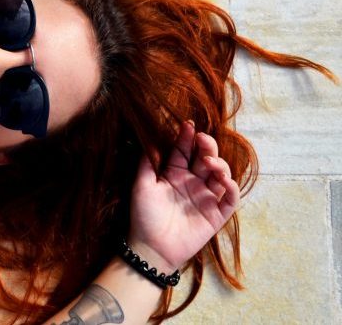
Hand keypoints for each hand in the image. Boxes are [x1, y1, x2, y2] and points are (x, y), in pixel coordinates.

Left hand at [128, 121, 239, 272]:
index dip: (187, 138)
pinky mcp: (216, 215)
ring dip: (220, 165)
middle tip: (203, 140)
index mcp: (174, 174)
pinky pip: (230, 199)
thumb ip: (147, 163)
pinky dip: (231, 188)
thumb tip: (150, 136)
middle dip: (207, 146)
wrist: (150, 247)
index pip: (184, 151)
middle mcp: (192, 183)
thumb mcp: (141, 185)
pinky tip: (224, 180)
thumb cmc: (143, 216)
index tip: (188, 125)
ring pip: (221, 175)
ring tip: (210, 163)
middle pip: (206, 158)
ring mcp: (206, 198)